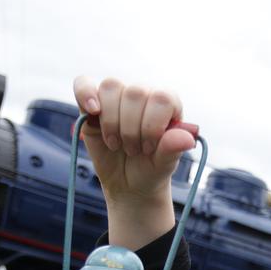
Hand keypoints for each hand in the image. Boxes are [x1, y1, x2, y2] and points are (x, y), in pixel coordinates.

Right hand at [72, 76, 195, 247]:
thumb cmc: (151, 170)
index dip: (152, 124)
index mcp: (167, 105)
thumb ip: (172, 149)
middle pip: (135, 93)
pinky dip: (85, 94)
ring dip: (112, 121)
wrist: (130, 185)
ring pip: (111, 88)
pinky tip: (93, 110)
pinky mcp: (92, 106)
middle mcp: (144, 96)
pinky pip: (84, 84)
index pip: (162, 98)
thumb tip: (187, 139)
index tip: (149, 148)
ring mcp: (117, 98)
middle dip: (131, 129)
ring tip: (116, 144)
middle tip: (133, 151)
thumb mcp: (164, 165)